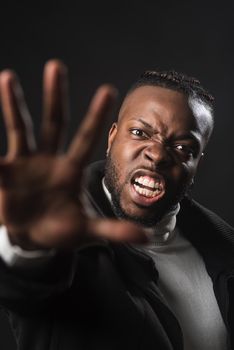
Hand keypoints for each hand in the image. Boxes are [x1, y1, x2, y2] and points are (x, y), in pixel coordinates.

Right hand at [0, 60, 145, 249]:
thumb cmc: (61, 230)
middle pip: (54, 122)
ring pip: (21, 127)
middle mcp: (50, 159)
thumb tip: (147, 238)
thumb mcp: (87, 231)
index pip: (85, 138)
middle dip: (55, 96)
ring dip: (14, 104)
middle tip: (56, 65)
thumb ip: (113, 231)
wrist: (32, 237)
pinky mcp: (5, 170)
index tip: (108, 90)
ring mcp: (26, 162)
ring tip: (8, 77)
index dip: (95, 117)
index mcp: (71, 170)